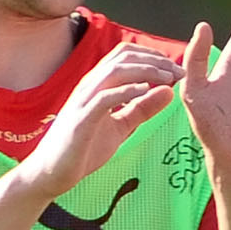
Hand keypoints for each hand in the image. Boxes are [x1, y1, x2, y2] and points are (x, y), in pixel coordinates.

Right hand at [17, 44, 181, 202]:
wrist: (52, 173)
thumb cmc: (83, 149)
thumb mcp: (121, 127)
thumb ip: (142, 109)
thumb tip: (168, 91)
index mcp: (98, 85)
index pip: (125, 56)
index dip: (153, 56)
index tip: (176, 68)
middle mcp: (89, 86)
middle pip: (123, 57)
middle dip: (155, 60)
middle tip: (179, 71)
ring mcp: (84, 101)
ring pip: (115, 71)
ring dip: (146, 70)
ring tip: (168, 76)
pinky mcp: (81, 119)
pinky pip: (105, 97)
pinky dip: (126, 90)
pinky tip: (145, 90)